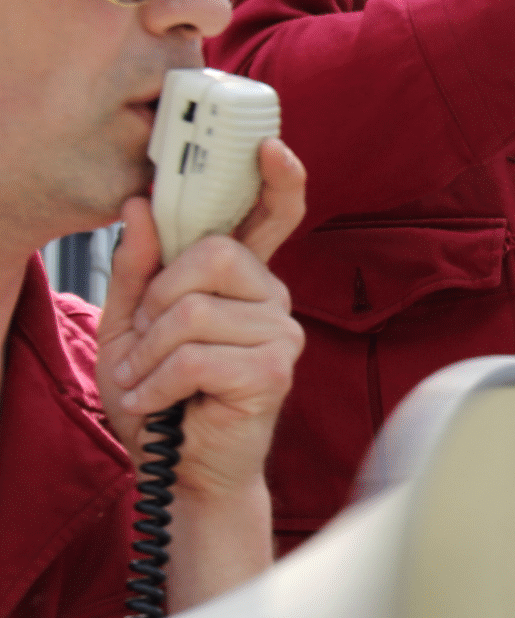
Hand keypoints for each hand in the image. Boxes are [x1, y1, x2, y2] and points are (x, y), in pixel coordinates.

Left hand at [97, 138, 306, 505]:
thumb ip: (138, 268)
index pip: (271, 218)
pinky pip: (195, 356)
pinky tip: (159, 401)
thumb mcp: (132, 325)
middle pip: (216, 254)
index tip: (269, 147)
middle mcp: (272, 300)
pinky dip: (159, 383)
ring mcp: (280, 335)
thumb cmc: (164, 398)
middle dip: (160, 298)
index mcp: (242, 280)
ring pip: (194, 311)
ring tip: (148, 382)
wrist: (181, 471)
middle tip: (147, 341)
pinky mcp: (273, 372)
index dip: (277, 180)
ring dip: (149, 354)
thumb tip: (141, 205)